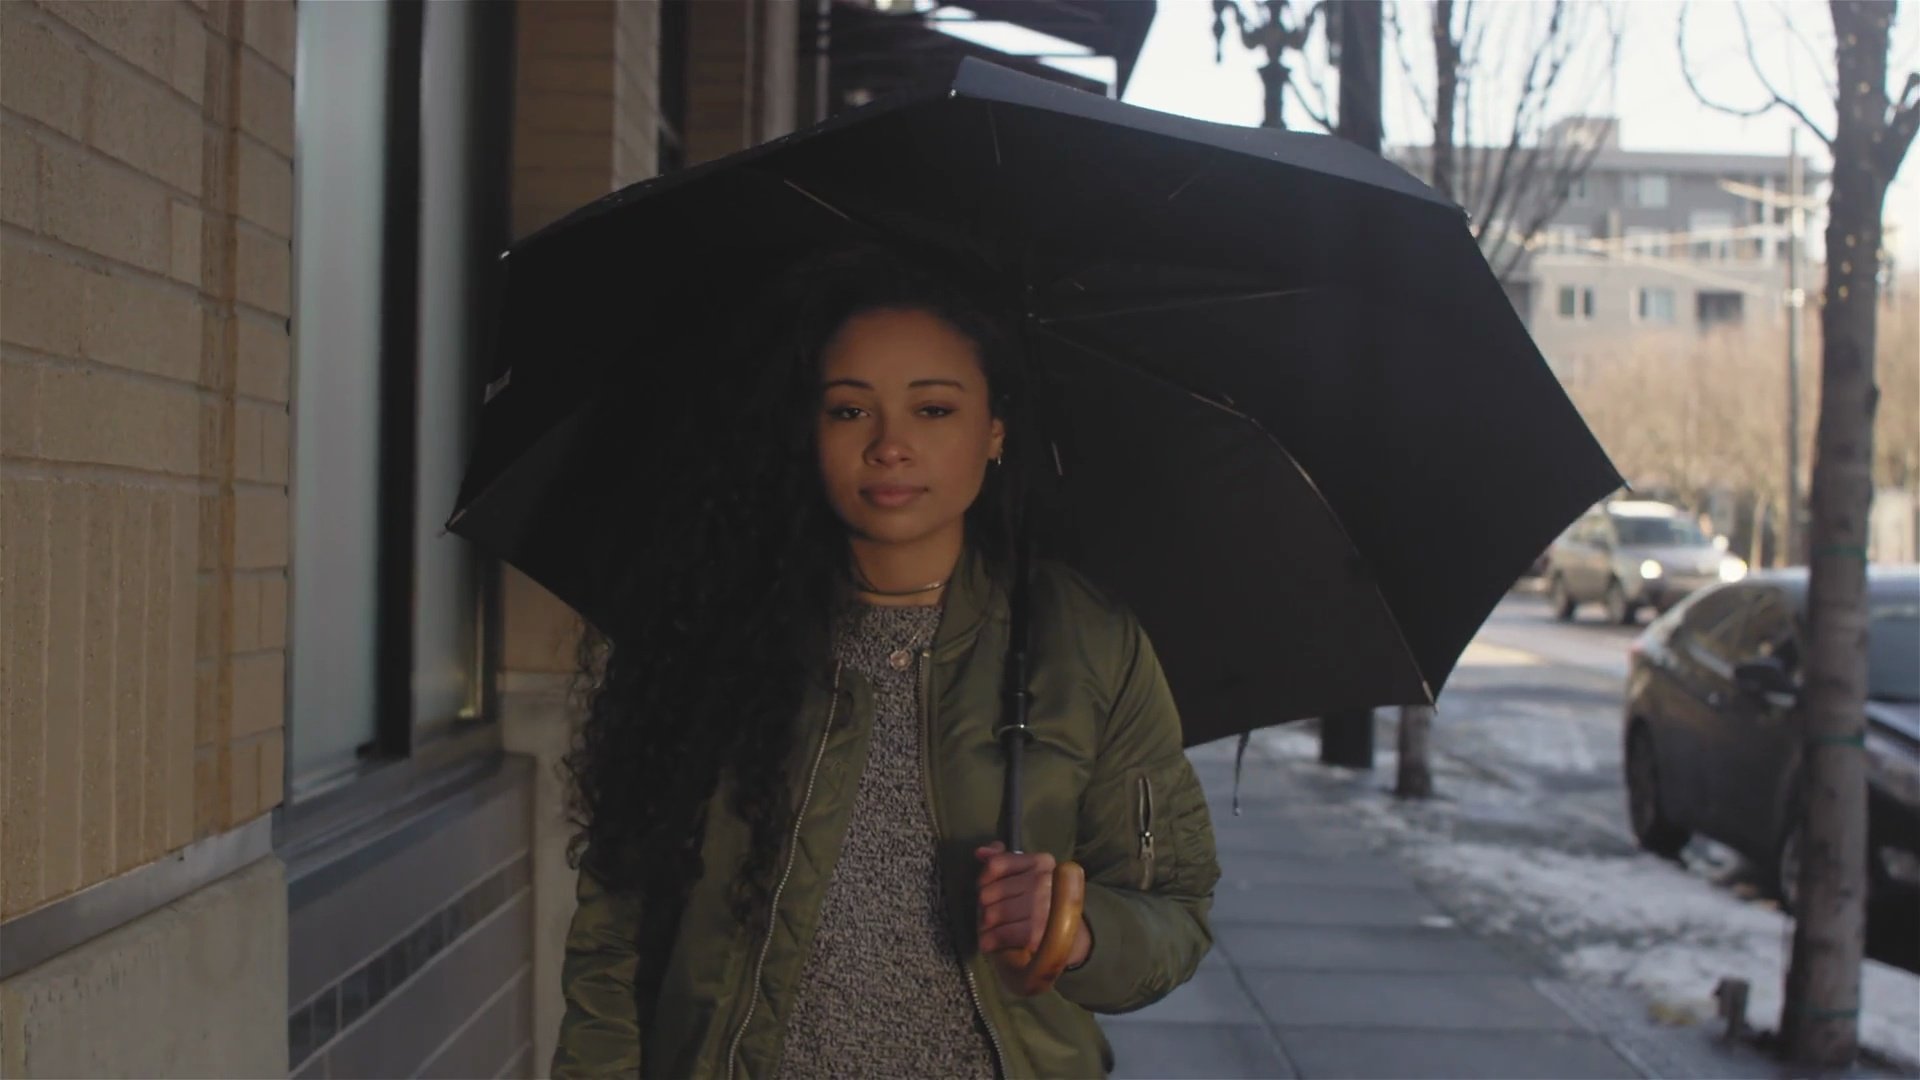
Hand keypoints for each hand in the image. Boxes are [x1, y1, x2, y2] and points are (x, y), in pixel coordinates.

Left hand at [974, 842, 1091, 966]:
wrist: (1070, 937)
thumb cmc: (1042, 902)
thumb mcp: (1027, 875)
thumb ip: (1002, 860)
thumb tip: (980, 852)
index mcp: (1041, 862)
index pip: (996, 865)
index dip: (983, 880)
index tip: (987, 889)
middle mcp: (1042, 881)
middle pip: (989, 892)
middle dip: (984, 906)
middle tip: (991, 914)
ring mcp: (1040, 908)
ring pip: (991, 914)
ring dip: (985, 925)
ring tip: (992, 928)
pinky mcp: (1035, 933)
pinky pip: (999, 934)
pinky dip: (990, 941)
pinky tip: (991, 941)